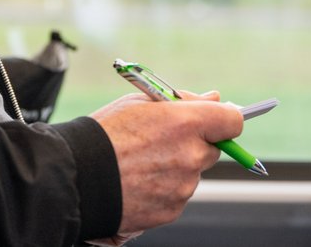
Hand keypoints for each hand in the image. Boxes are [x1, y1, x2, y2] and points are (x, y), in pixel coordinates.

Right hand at [90, 91, 243, 234]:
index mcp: (186, 123)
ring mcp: (183, 186)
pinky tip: (138, 181)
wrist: (77, 176)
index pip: (233, 122)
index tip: (217, 121)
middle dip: (195, 143)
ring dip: (177, 167)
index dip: (225, 120)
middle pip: (213, 149)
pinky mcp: (172, 210)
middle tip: (164, 141)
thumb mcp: (141, 102)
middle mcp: (191, 156)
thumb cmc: (105, 134)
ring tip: (141, 163)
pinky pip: (178, 195)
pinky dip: (164, 189)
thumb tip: (214, 100)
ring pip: (193, 174)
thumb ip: (184, 101)